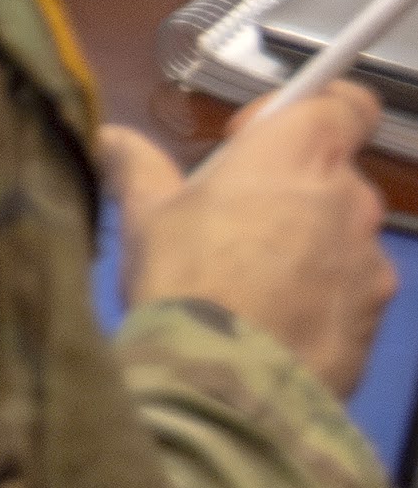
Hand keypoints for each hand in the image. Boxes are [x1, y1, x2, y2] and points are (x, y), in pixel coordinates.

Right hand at [110, 89, 394, 399]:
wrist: (231, 386)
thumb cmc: (187, 279)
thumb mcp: (145, 215)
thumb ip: (137, 165)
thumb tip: (111, 137)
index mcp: (295, 154)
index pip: (345, 102)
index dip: (311, 108)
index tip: (258, 136)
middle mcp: (348, 199)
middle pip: (337, 171)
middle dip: (295, 185)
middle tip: (238, 217)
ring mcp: (369, 262)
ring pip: (345, 232)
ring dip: (310, 241)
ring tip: (254, 278)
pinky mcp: (376, 317)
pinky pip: (350, 286)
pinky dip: (321, 291)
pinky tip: (275, 318)